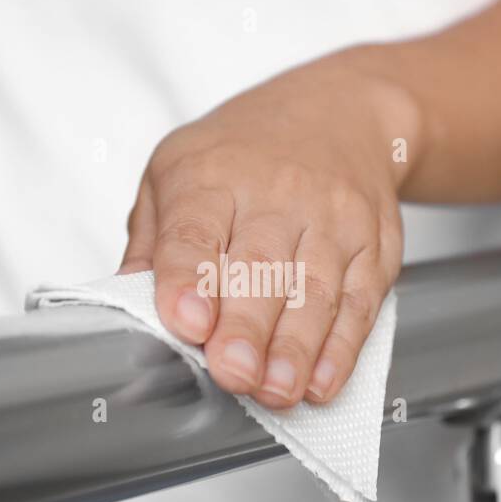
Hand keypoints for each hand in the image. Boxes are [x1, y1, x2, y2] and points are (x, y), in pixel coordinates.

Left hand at [120, 49, 417, 408]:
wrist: (342, 111)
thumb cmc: (247, 151)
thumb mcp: (176, 167)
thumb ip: (152, 238)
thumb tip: (127, 295)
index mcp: (212, 176)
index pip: (195, 230)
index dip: (190, 278)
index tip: (185, 319)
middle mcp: (277, 195)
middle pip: (260, 268)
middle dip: (245, 327)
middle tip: (232, 372)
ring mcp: (332, 220)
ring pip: (314, 291)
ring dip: (294, 349)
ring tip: (274, 390)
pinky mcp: (373, 247)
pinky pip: (359, 302)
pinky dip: (343, 348)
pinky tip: (323, 379)